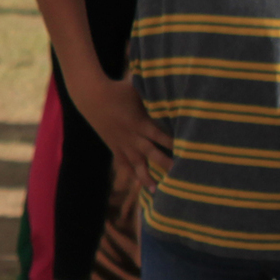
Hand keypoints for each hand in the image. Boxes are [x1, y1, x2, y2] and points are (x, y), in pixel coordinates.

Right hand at [78, 76, 171, 193]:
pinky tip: (139, 182)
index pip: (161, 136)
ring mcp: (122, 143)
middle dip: (165, 164)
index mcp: (140, 122)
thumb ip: (154, 96)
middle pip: (152, 153)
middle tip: (180, 175)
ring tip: (157, 190)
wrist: (91, 96)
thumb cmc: (118, 89)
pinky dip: (131, 173)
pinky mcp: (114, 146)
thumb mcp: (138, 91)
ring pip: (137, 164)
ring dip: (146, 177)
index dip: (173, 144)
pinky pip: (124, 163)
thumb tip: (172, 89)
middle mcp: (132, 136)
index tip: (188, 151)